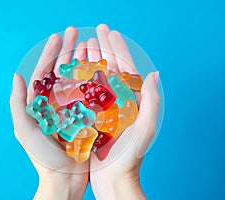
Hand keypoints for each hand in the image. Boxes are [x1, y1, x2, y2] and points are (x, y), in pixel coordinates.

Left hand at [10, 27, 88, 199]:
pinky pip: (91, 94)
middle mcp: (57, 103)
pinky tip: (102, 68)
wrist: (65, 180)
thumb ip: (18, 105)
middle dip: (69, 51)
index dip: (51, 53)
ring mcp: (73, 108)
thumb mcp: (25, 132)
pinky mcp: (87, 116)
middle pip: (62, 71)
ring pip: (78, 79)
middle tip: (76, 33)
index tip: (59, 37)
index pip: (45, 72)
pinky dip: (95, 80)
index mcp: (41, 104)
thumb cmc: (43, 158)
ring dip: (83, 61)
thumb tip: (17, 76)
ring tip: (91, 44)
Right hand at [88, 24, 159, 199]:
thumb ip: (151, 101)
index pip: (125, 68)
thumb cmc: (130, 156)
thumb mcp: (144, 129)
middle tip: (94, 34)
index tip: (110, 33)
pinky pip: (84, 95)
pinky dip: (78, 81)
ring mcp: (103, 109)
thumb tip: (154, 73)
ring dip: (89, 61)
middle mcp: (117, 101)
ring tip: (82, 46)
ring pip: (95, 79)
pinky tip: (71, 71)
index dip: (118, 49)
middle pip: (109, 69)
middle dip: (103, 49)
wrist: (114, 179)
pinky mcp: (90, 118)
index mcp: (131, 100)